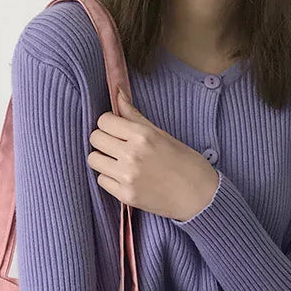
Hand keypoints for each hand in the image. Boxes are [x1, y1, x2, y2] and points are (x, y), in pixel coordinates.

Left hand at [87, 86, 219, 221]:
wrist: (197, 196)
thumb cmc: (184, 162)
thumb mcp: (161, 134)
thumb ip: (134, 116)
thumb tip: (117, 93)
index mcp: (142, 135)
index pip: (104, 121)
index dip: (109, 123)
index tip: (116, 129)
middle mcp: (132, 155)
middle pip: (95, 139)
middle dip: (103, 140)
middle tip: (115, 146)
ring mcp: (127, 177)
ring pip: (94, 160)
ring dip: (103, 159)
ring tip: (118, 162)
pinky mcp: (125, 196)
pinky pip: (102, 181)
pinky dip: (109, 178)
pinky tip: (124, 178)